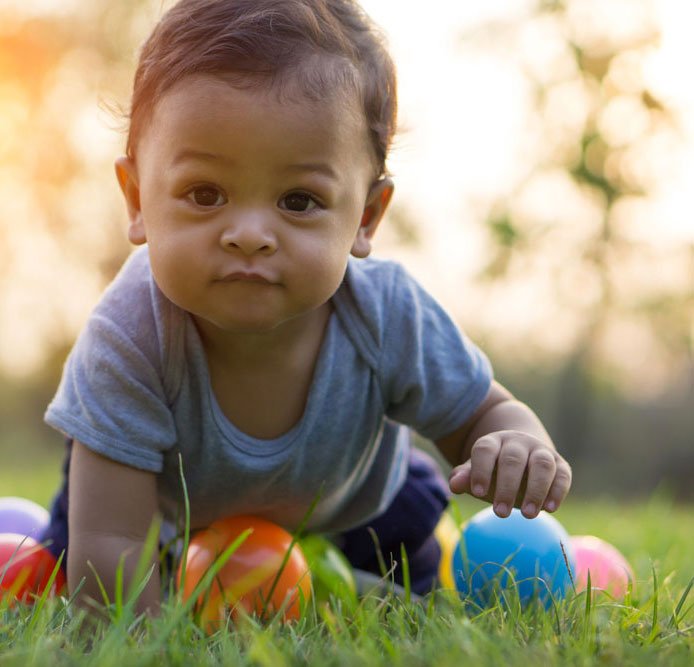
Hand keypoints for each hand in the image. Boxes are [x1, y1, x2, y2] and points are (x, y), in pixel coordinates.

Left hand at [447, 430, 571, 518]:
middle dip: (507, 486)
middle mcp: (518, 443)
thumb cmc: (494, 469)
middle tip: (500, 513)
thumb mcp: (477, 471)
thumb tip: (454, 485)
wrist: (524, 453)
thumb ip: (465, 477)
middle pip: (513, 459)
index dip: (481, 470)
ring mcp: (541, 451)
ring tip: (528, 515)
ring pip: (541, 464)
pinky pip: (562, 474)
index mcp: (493, 442)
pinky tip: (550, 509)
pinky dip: (557, 491)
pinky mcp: (560, 464)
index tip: (478, 493)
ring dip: (536, 489)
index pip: (485, 450)